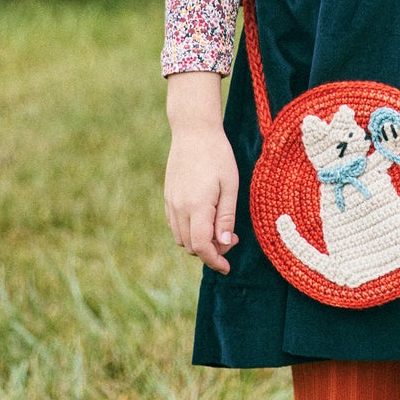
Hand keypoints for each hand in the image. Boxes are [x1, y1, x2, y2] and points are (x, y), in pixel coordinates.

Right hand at [164, 72, 238, 271]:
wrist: (193, 131)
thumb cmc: (218, 156)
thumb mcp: (230, 186)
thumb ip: (226, 217)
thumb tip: (224, 243)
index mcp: (197, 206)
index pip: (201, 246)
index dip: (215, 260)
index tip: (227, 267)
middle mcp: (180, 208)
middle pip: (190, 246)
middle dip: (211, 251)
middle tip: (231, 238)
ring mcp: (171, 202)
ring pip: (181, 238)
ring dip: (198, 242)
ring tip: (218, 228)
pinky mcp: (168, 197)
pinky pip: (175, 225)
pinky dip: (188, 231)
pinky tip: (204, 219)